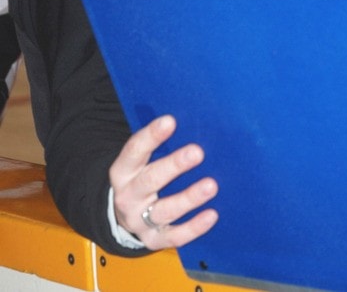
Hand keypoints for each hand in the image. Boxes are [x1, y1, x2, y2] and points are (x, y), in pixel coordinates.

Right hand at [109, 115, 218, 249]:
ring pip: (164, 210)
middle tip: (197, 152)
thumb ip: (158, 145)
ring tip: (211, 185)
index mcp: (123, 171)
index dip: (151, 135)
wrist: (121, 217)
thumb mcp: (141, 161)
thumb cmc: (141, 177)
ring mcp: (139, 221)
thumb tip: (190, 122)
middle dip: (174, 165)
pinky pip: (174, 236)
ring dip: (189, 198)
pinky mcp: (153, 240)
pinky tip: (212, 214)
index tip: (170, 121)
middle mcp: (128, 196)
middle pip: (150, 180)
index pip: (134, 150)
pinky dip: (193, 227)